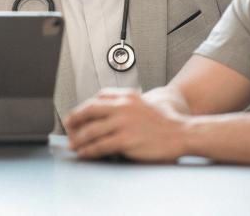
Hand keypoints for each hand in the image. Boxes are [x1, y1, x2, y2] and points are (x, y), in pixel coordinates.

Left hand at [64, 88, 187, 162]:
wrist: (183, 133)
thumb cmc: (164, 122)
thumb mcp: (143, 104)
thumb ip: (124, 105)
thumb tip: (103, 112)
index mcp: (126, 96)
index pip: (97, 98)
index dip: (83, 108)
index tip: (76, 115)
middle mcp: (123, 107)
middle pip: (89, 111)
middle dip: (74, 120)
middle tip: (67, 127)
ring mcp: (123, 123)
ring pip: (91, 131)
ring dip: (78, 139)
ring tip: (72, 144)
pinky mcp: (126, 140)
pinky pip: (100, 146)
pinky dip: (88, 150)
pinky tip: (84, 153)